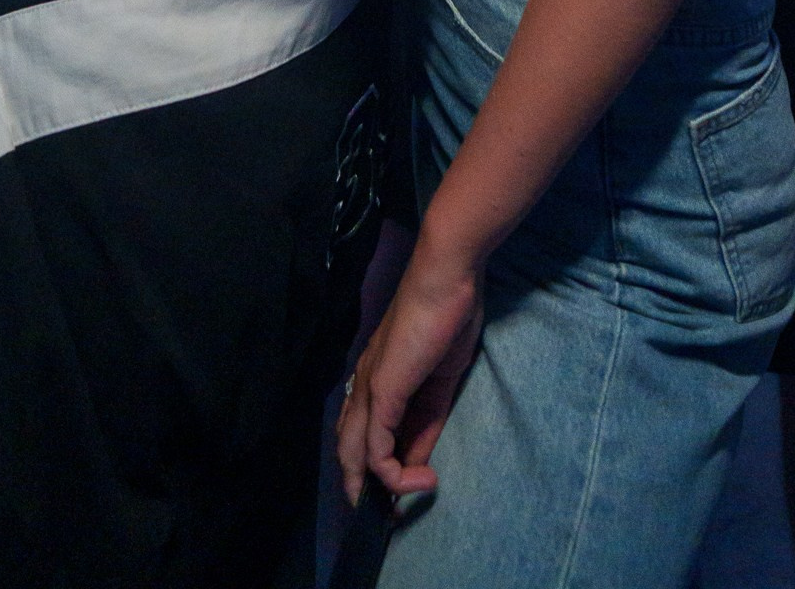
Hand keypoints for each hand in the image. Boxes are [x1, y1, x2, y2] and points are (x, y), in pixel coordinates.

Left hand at [336, 235, 483, 505]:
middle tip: (385, 515)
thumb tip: (418, 462)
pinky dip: (393, 473)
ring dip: (373, 488)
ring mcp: (369, 388)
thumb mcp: (439, 382)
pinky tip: (419, 479)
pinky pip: (376, 447)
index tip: (401, 491)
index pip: (363, 434)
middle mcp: (364, 385)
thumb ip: (426, 421)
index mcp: (377, 379)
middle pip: (347, 449)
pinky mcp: (381, 391)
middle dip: (361, 486)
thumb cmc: (447, 317)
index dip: (375, 468)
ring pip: (353, 454)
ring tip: (397, 508)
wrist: (446, 278)